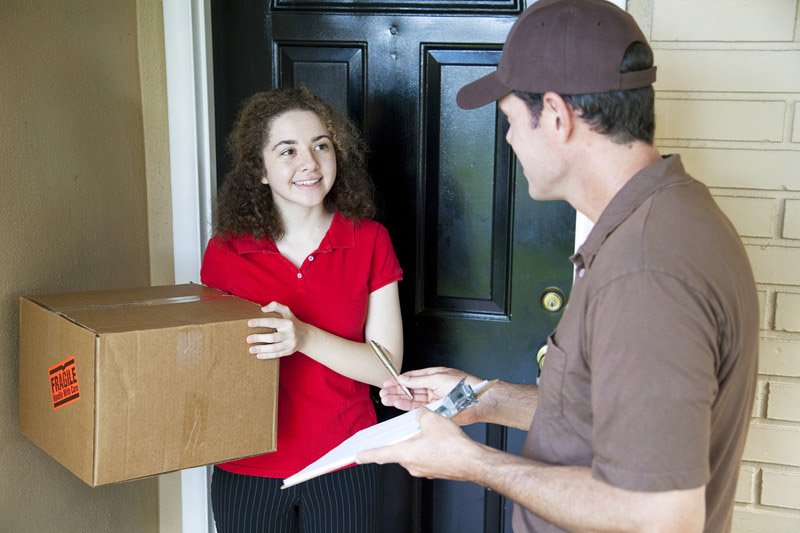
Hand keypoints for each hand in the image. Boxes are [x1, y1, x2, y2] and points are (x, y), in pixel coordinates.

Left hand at [246, 302, 307, 358]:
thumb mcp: (287, 311)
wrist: (305, 336)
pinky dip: (267, 355)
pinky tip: (258, 355)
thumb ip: (275, 306)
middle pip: (272, 337)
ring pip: (274, 348)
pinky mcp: (289, 351)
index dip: (260, 322)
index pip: (272, 322)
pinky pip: (277, 354)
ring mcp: (290, 344)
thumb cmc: (292, 322)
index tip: (249, 323)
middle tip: (248, 339)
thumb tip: (263, 309)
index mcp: (287, 323)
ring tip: (251, 349)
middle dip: (259, 338)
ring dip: (262, 349)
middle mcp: (289, 333)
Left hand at [357, 409, 477, 480]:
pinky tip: (437, 439)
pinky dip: (427, 448)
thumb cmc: (452, 446)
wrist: (473, 461)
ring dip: (416, 443)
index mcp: (405, 454)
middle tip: (402, 431)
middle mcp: (412, 465)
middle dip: (400, 440)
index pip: (379, 454)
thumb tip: (420, 414)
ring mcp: (424, 470)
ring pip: (414, 453)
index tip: (356, 457)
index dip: (366, 454)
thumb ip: (419, 414)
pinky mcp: (435, 470)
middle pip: (399, 451)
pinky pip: (426, 457)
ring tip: (427, 431)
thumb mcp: (431, 419)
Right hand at [380, 367, 484, 425]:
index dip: (399, 380)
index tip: (388, 382)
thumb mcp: (437, 377)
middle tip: (383, 392)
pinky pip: (417, 408)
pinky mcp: (434, 410)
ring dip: (398, 398)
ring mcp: (433, 399)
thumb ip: (418, 380)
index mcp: (433, 376)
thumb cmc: (463, 385)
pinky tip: (397, 404)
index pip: (412, 377)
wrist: (476, 400)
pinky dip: (406, 406)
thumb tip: (404, 378)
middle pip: (409, 389)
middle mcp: (432, 387)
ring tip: (386, 399)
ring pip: (411, 399)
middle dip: (396, 390)